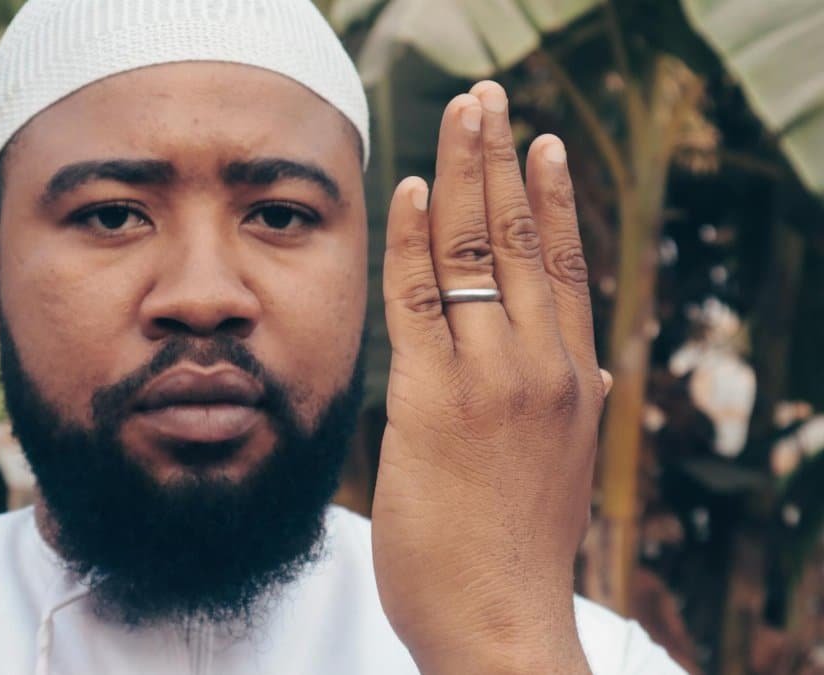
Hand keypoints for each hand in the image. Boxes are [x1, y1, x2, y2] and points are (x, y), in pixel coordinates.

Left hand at [372, 81, 606, 673]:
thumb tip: (595, 374)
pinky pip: (421, 300)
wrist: (500, 622)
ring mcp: (491, 380)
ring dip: (465, 173)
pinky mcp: (433, 401)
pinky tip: (414, 190)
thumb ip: (573, 410)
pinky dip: (418, 239)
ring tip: (461, 113)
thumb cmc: (519, 551)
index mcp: (572, 381)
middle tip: (488, 98)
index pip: (566, 266)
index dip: (552, 198)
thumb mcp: (563, 468)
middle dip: (503, 159)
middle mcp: (541, 367)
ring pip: (477, 252)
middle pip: (523, 239)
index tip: (541, 143)